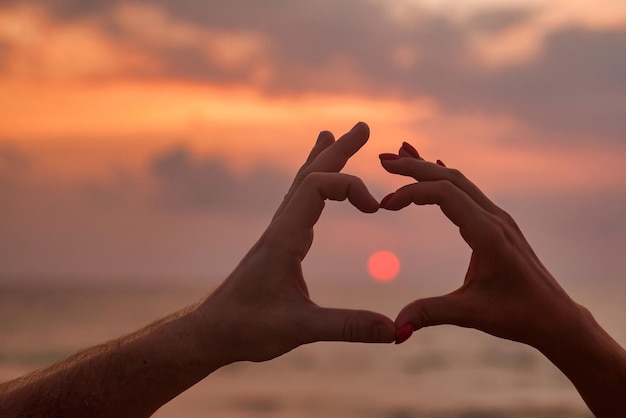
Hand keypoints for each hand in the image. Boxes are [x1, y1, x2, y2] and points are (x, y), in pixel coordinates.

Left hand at [197, 123, 395, 363]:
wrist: (210, 331)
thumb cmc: (245, 327)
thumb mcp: (299, 328)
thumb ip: (347, 326)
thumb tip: (394, 331)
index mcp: (284, 237)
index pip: (316, 187)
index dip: (350, 186)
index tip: (376, 209)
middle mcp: (280, 227)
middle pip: (309, 175)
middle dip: (338, 150)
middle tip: (362, 127)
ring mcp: (278, 234)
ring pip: (301, 185)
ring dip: (322, 160)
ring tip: (331, 136)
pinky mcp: (278, 245)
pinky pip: (298, 203)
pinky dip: (313, 184)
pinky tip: (316, 187)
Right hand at [379, 142, 625, 416]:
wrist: (556, 317)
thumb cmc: (518, 314)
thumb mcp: (471, 314)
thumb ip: (430, 314)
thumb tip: (395, 328)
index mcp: (488, 233)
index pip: (445, 194)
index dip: (412, 193)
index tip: (384, 206)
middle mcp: (494, 218)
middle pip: (451, 178)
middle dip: (416, 167)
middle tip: (384, 160)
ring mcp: (498, 218)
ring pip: (460, 181)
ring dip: (429, 169)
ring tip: (402, 157)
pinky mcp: (498, 224)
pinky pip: (468, 192)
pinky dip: (445, 179)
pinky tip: (436, 170)